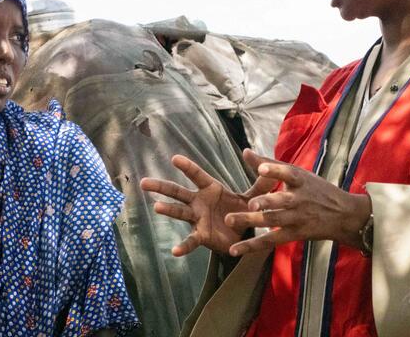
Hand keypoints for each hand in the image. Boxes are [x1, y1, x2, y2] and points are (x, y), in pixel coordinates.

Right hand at [140, 153, 277, 255]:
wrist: (243, 234)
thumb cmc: (242, 209)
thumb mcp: (254, 196)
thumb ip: (261, 182)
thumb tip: (265, 162)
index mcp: (210, 189)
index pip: (197, 175)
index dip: (187, 167)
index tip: (174, 158)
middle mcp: (199, 202)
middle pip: (178, 192)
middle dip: (161, 186)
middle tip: (144, 182)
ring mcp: (197, 219)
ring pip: (180, 212)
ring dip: (168, 209)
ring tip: (156, 207)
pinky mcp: (202, 236)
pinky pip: (191, 241)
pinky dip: (183, 246)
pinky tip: (174, 251)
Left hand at [224, 152, 371, 256]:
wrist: (344, 216)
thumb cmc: (316, 189)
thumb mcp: (298, 173)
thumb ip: (269, 162)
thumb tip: (245, 151)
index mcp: (300, 180)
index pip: (288, 173)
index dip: (276, 170)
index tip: (262, 169)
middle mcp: (298, 199)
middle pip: (280, 201)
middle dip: (264, 202)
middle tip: (250, 204)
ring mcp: (296, 218)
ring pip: (273, 220)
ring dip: (251, 221)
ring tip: (230, 220)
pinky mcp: (293, 234)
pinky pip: (270, 241)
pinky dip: (251, 246)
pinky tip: (234, 249)